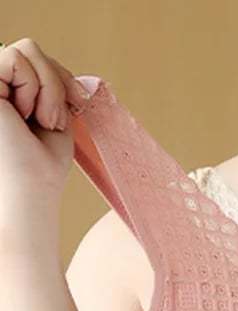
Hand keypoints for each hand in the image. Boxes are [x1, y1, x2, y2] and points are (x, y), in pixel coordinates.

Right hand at [0, 37, 91, 225]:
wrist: (31, 184)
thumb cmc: (43, 161)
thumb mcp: (53, 111)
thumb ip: (47, 78)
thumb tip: (41, 54)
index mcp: (8, 88)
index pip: (36, 57)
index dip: (62, 77)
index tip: (78, 105)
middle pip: (31, 48)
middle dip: (55, 84)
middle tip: (51, 121)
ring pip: (26, 49)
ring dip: (47, 89)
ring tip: (38, 120)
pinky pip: (14, 58)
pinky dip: (33, 87)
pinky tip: (24, 115)